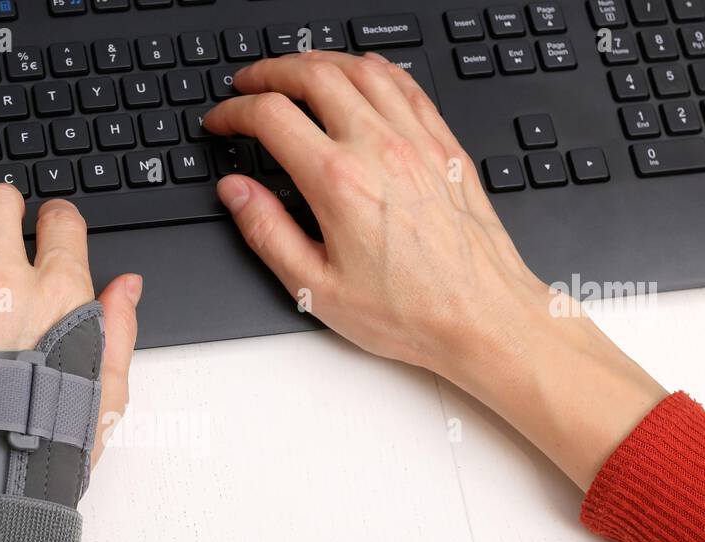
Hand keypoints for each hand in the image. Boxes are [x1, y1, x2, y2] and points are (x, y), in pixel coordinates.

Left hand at [0, 184, 142, 466]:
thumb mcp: (107, 388)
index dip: (60, 220)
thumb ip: (119, 328)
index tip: (56, 230)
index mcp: (59, 293)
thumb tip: (126, 288)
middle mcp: (3, 284)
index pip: (60, 220)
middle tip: (7, 224)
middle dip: (5, 207)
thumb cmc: (49, 440)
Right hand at [204, 52, 665, 489]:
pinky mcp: (445, 146)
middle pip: (314, 75)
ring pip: (361, 67)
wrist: (482, 317)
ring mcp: (417, 141)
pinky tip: (360, 74)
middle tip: (248, 84)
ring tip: (295, 72)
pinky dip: (373, 68)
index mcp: (339, 182)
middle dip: (270, 72)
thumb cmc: (410, 311)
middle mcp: (379, 148)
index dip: (235, 112)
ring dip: (319, 61)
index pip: (271, 117)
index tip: (222, 121)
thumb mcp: (317, 288)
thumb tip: (236, 193)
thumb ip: (267, 233)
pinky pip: (405, 84)